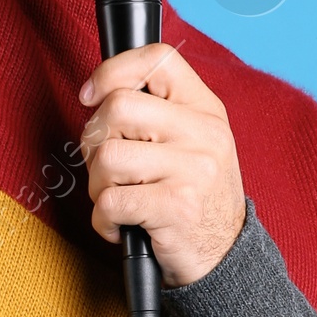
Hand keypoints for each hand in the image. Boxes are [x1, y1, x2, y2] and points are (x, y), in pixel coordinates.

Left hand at [78, 44, 246, 287]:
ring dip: (97, 185)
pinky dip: (103, 220)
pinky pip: (109, 201)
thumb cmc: (194, 197)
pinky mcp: (176, 207)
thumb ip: (155, 113)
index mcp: (205, 109)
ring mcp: (193, 169)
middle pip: (118, 108)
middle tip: (108, 167)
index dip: (112, 71)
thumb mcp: (191, 143)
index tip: (91, 96)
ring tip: (118, 200)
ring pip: (107, 156)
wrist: (225, 257)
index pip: (158, 59)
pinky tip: (121, 225)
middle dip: (95, 141)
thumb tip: (95, 95)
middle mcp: (203, 134)